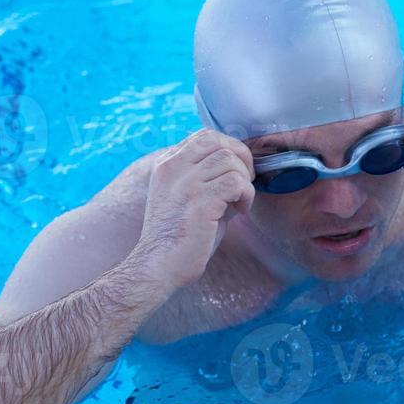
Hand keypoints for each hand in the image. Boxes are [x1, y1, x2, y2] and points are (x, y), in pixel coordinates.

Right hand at [137, 130, 254, 286]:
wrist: (158, 266)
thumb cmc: (178, 236)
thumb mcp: (188, 196)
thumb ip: (208, 178)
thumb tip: (241, 168)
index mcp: (167, 165)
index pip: (204, 137)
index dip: (229, 149)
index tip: (236, 172)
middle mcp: (172, 169)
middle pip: (217, 140)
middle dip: (240, 158)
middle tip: (243, 183)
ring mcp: (184, 184)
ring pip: (229, 159)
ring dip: (243, 180)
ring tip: (239, 202)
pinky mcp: (199, 202)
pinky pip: (235, 182)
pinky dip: (246, 195)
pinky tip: (240, 211)